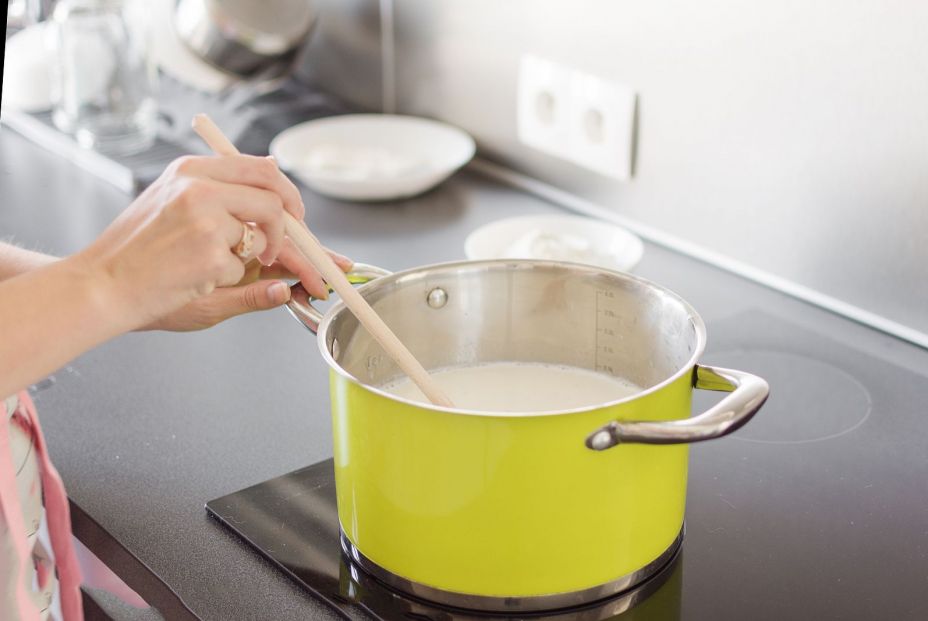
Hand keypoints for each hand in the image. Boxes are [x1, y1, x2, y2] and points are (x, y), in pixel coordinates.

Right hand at [77, 154, 346, 330]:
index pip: (259, 167)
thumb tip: (278, 178)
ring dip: (250, 257)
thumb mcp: (176, 206)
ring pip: (261, 234)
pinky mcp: (210, 251)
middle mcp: (199, 185)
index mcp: (191, 169)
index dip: (286, 193)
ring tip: (208, 265)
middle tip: (285, 249)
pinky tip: (192, 278)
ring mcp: (206, 217)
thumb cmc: (138, 253)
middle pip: (273, 196)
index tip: (295, 214)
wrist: (101, 284)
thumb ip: (227, 194)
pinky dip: (226, 278)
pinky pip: (242, 267)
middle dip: (290, 225)